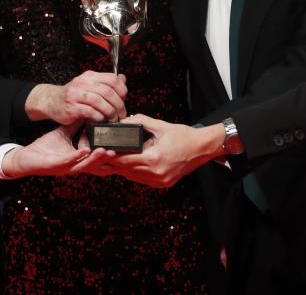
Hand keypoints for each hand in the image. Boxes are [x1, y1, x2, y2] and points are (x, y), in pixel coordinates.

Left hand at [2, 123, 114, 177]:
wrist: (25, 157)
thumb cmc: (45, 148)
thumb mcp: (63, 134)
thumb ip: (75, 125)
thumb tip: (87, 111)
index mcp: (78, 158)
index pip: (97, 156)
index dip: (109, 152)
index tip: (122, 144)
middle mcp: (75, 165)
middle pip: (96, 163)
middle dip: (108, 158)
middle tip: (120, 150)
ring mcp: (66, 167)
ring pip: (85, 164)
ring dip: (96, 158)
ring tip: (107, 150)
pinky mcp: (56, 166)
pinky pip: (69, 161)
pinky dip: (77, 156)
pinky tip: (84, 150)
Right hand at [25, 71, 127, 123]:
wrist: (50, 101)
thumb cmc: (73, 95)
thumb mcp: (89, 85)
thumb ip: (105, 83)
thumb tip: (123, 79)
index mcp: (89, 76)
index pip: (112, 79)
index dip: (122, 90)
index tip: (124, 100)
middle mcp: (82, 83)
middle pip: (107, 91)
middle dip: (118, 104)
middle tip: (121, 113)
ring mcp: (76, 95)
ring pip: (99, 101)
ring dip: (110, 112)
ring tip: (113, 118)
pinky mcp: (71, 107)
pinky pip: (90, 112)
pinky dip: (98, 117)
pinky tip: (101, 120)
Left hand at [106, 114, 224, 187]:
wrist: (202, 148)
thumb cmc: (183, 136)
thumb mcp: (161, 126)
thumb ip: (141, 122)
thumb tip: (125, 121)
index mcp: (154, 159)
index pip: (125, 160)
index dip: (112, 156)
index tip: (103, 150)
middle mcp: (156, 173)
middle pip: (126, 170)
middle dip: (115, 162)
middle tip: (105, 154)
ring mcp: (160, 181)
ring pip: (133, 177)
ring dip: (124, 168)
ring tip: (116, 158)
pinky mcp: (163, 184)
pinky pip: (143, 180)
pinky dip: (136, 172)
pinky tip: (133, 163)